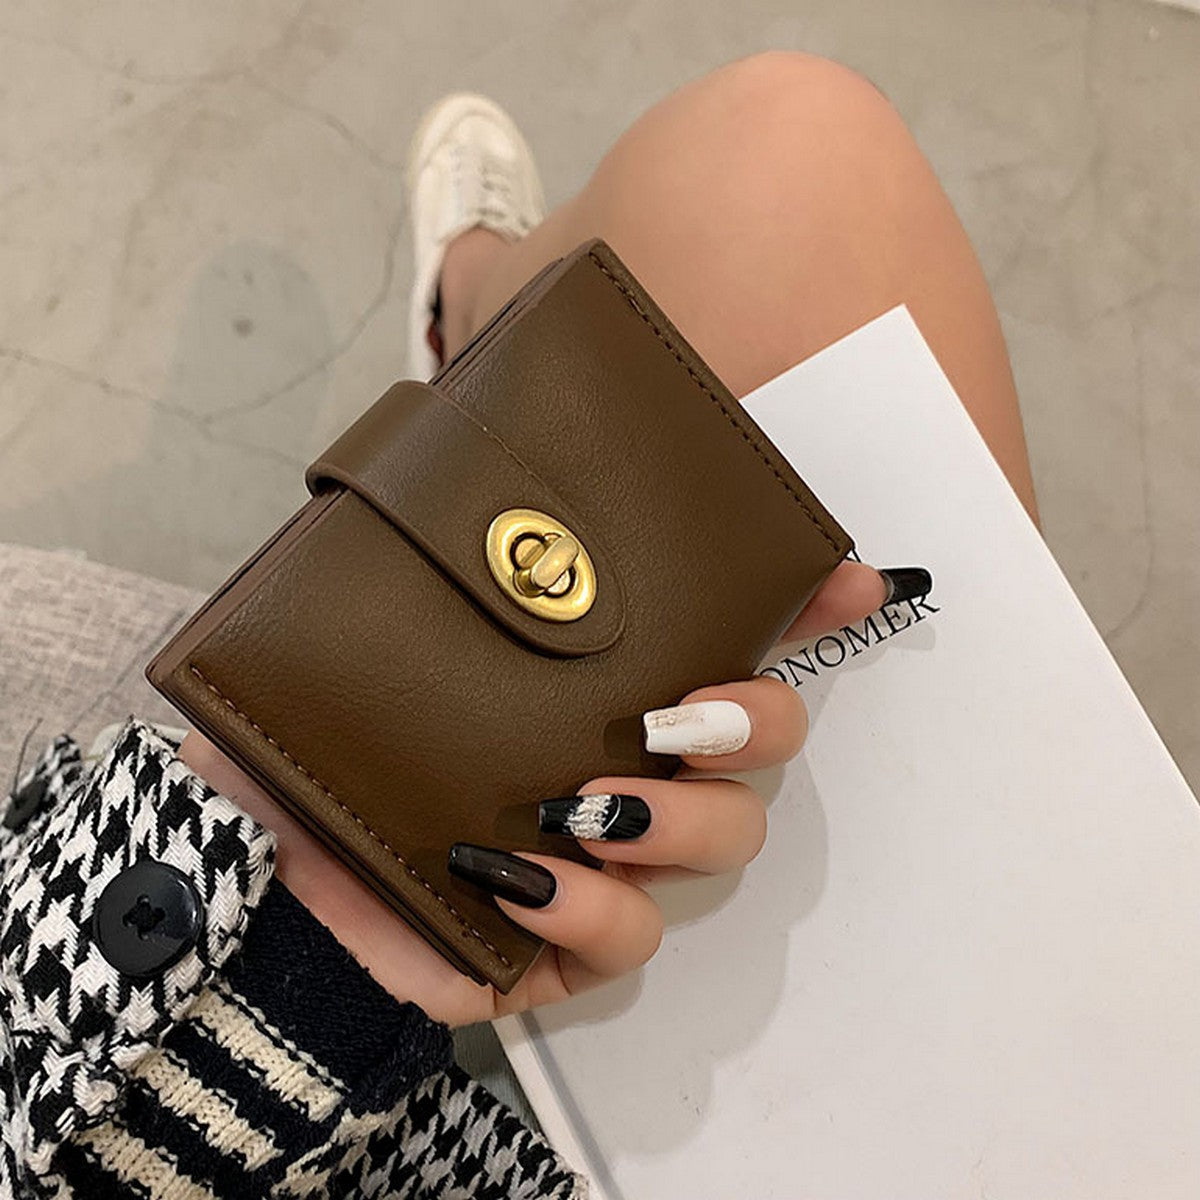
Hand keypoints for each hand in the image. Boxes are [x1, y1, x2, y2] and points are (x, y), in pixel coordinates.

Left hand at [180, 560, 919, 1025]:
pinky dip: (593, 906)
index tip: (852, 579)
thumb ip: (430, 534)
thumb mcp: (363, 610)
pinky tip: (517, 874)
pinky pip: (631, 939)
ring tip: (589, 798)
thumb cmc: (315, 729)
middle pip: (761, 746)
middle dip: (754, 724)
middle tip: (678, 714)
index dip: (805, 608)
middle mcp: (623, 759)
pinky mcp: (564, 946)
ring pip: (725, 842)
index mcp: (598, 680)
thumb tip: (475, 425)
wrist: (244, 863)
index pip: (727, 636)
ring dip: (677, 817)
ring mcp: (602, 858)